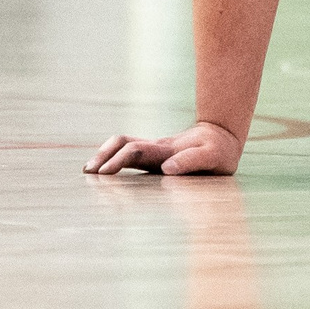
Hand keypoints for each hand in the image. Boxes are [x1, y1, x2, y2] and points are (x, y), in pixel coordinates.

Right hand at [85, 121, 242, 176]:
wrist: (223, 134)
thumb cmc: (220, 151)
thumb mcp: (213, 157)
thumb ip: (191, 161)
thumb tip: (166, 169)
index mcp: (167, 151)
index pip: (136, 152)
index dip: (118, 161)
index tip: (103, 174)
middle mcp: (157, 147)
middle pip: (122, 143)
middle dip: (103, 156)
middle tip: (86, 173)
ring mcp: (154, 148)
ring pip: (122, 143)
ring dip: (104, 153)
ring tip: (88, 169)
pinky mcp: (155, 152)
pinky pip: (128, 149)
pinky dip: (112, 155)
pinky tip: (104, 167)